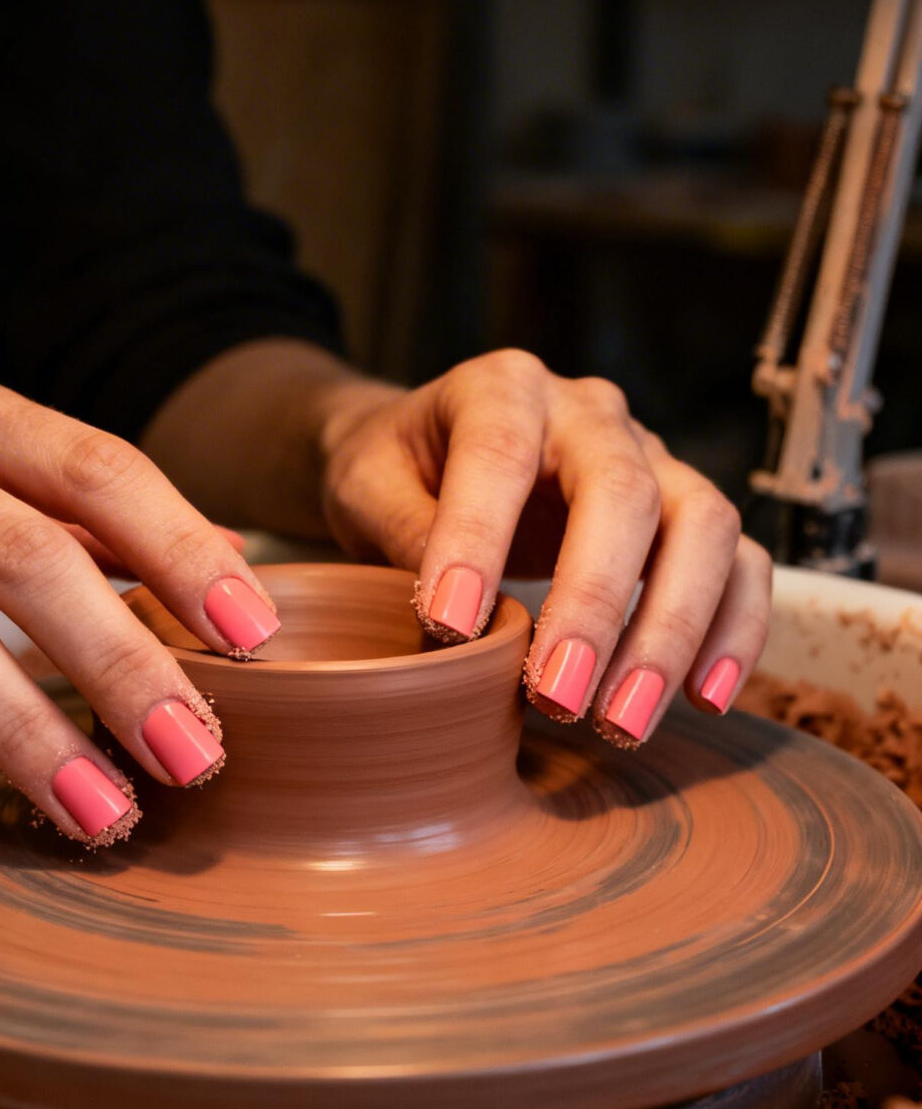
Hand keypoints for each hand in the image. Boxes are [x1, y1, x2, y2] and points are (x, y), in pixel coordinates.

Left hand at [316, 351, 769, 744]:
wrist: (431, 454)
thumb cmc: (398, 471)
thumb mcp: (367, 487)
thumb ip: (401, 534)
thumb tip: (455, 618)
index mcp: (503, 387)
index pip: (499, 452)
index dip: (476, 538)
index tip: (447, 627)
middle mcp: (591, 413)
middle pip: (624, 492)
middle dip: (594, 603)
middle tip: (556, 699)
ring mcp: (653, 458)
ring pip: (703, 526)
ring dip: (672, 631)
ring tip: (623, 721)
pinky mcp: (688, 512)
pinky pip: (743, 563)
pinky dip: (735, 630)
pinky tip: (703, 698)